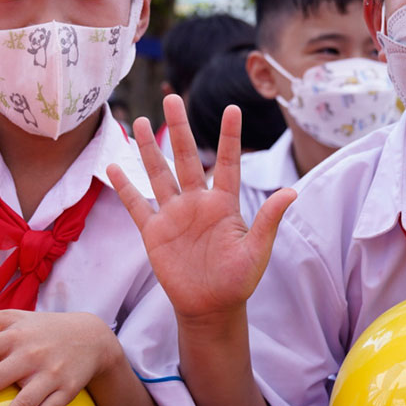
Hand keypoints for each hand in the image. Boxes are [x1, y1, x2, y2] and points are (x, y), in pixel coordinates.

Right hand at [107, 94, 294, 320]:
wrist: (211, 307)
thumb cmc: (238, 280)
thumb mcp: (257, 250)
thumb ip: (269, 220)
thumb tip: (293, 192)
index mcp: (224, 204)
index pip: (228, 163)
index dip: (229, 136)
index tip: (231, 108)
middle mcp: (197, 202)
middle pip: (186, 158)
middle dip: (178, 128)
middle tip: (172, 98)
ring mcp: (174, 215)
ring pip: (158, 174)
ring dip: (147, 149)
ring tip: (136, 120)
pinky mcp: (154, 232)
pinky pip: (137, 205)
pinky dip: (125, 188)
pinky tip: (113, 167)